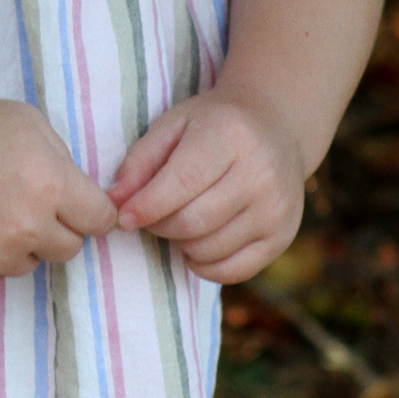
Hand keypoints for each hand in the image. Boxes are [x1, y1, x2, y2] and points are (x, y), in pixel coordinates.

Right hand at [0, 96, 117, 292]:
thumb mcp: (26, 122)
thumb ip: (61, 160)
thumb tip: (79, 195)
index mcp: (50, 185)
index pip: (101, 220)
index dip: (93, 212)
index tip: (80, 208)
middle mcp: (28, 227)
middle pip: (70, 248)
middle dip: (56, 229)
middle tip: (25, 204)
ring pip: (31, 264)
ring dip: (19, 244)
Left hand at [106, 95, 306, 282]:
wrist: (275, 127)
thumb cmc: (213, 126)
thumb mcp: (174, 125)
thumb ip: (140, 161)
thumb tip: (115, 203)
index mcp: (231, 136)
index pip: (182, 183)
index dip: (146, 206)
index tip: (122, 217)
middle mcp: (262, 173)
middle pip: (193, 222)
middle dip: (160, 225)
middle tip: (152, 216)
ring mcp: (277, 209)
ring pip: (209, 249)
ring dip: (181, 244)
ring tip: (179, 221)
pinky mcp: (283, 236)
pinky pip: (232, 271)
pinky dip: (204, 265)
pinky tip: (198, 242)